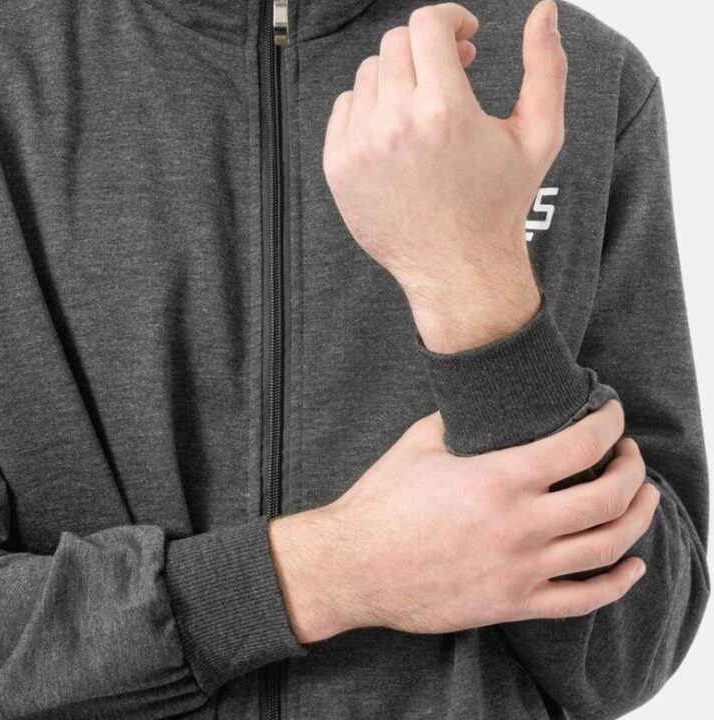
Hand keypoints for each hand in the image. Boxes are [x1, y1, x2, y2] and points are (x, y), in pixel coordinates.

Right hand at [308, 398, 659, 636]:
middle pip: (607, 498)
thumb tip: (486, 396)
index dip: (607, 425)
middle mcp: (521, 526)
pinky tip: (632, 565)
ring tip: (644, 497)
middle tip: (630, 454)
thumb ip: (461, 418)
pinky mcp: (513, 604)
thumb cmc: (383, 500)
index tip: (613, 413)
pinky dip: (617, 583)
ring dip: (637, 519)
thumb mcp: (420, 442)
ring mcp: (522, 570)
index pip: (579, 447)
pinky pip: (583, 600)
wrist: (356, 565)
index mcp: (500, 479)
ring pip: (606, 548)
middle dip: (631, 469)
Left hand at [322, 0, 564, 342]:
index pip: (427, 24)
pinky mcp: (338, 164)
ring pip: (370, 72)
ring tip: (427, 105)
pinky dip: (372, 106)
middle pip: (397, 43)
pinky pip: (346, 105)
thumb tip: (544, 9)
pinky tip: (400, 129)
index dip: (450, 18)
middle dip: (428, 49)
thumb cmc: (502, 200)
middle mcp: (397, 123)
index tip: (465, 36)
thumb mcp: (539, 134)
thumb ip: (546, 67)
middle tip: (453, 70)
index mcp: (446, 110)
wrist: (459, 268)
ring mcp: (361, 145)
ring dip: (400, 76)